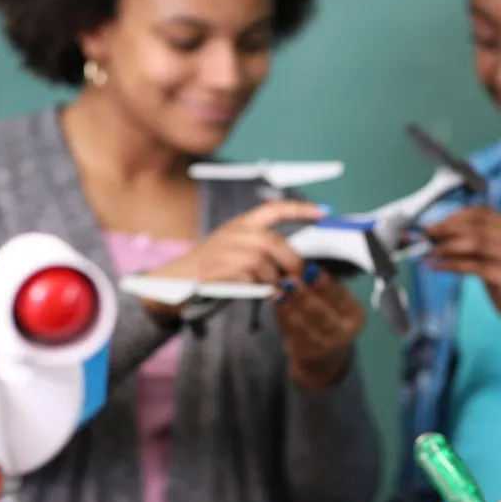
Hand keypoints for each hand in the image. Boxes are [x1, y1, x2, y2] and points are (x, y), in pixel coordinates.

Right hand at [142, 200, 326, 318]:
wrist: (177, 281)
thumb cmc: (214, 268)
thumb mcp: (238, 249)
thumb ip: (266, 251)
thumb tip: (300, 265)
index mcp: (242, 224)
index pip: (274, 209)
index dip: (299, 209)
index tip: (323, 212)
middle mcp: (234, 232)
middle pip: (273, 242)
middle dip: (291, 262)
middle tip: (299, 278)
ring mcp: (224, 249)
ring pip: (262, 261)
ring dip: (273, 279)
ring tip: (275, 290)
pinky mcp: (217, 269)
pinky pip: (248, 277)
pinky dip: (258, 287)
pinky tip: (259, 292)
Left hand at [274, 262, 364, 388]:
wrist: (326, 354)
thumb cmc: (327, 316)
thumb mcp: (332, 300)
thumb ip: (319, 285)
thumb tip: (302, 265)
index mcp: (355, 313)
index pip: (340, 297)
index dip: (324, 284)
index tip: (310, 269)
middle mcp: (344, 331)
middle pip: (323, 313)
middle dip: (305, 295)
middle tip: (290, 279)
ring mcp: (326, 345)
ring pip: (306, 324)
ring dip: (290, 305)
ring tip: (278, 289)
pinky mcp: (307, 353)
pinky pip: (293, 333)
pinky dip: (283, 316)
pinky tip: (276, 303)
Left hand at [425, 207, 500, 347]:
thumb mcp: (495, 265)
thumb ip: (477, 250)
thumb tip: (442, 237)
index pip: (485, 213)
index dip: (456, 216)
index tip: (435, 224)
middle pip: (479, 225)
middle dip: (448, 228)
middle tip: (426, 236)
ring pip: (477, 242)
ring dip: (447, 245)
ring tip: (429, 252)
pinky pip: (477, 265)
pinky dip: (453, 264)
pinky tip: (438, 266)